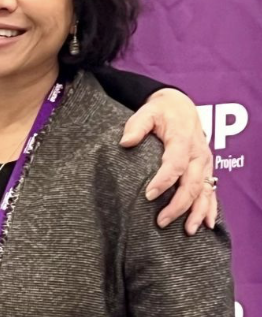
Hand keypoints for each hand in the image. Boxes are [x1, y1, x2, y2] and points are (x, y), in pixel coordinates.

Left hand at [120, 88, 216, 233]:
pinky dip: (211, 208)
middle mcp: (199, 154)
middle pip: (191, 184)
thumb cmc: (161, 111)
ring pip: (205, 192)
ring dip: (197, 212)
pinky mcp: (207, 169)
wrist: (181, 107)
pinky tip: (207, 224)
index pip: (175, 164)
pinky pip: (212, 191)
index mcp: (183, 140)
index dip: (163, 181)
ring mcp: (206, 164)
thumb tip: (125, 142)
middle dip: (178, 205)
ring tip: (187, 230)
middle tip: (161, 221)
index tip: (148, 195)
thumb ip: (136, 126)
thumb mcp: (147, 112)